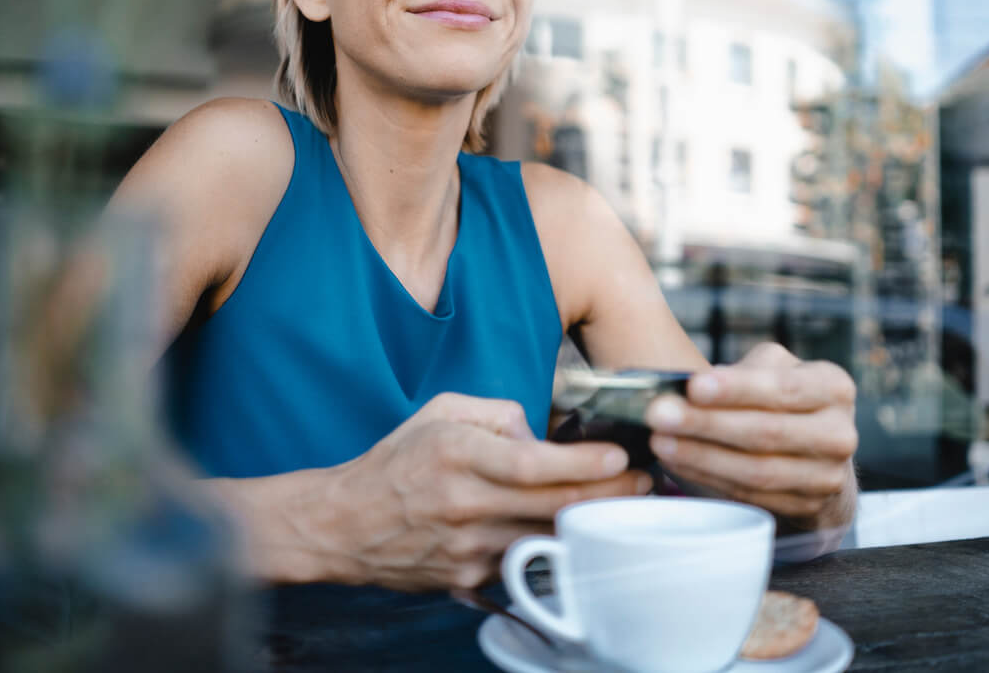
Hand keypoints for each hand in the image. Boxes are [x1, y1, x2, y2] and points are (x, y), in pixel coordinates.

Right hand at [310, 393, 650, 590]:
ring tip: (622, 507)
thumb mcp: (440, 412)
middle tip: (644, 482)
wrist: (344, 524)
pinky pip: (522, 561)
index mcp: (459, 454)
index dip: (584, 463)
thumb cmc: (396, 462)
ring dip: (588, 525)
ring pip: (545, 539)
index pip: (534, 463)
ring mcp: (467, 546)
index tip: (620, 457)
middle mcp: (465, 503)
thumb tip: (537, 431)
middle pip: (553, 506)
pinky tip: (573, 534)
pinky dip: (551, 547)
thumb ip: (496, 411)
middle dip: (608, 495)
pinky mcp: (467, 577)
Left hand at [644, 343, 856, 530]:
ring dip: (701, 456)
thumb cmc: (787, 402)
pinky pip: (750, 496)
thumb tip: (694, 386)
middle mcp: (839, 434)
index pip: (783, 389)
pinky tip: (677, 462)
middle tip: (660, 414)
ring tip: (661, 440)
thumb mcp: (778, 371)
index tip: (692, 386)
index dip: (737, 389)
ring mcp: (827, 477)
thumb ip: (746, 371)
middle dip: (707, 424)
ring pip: (756, 470)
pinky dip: (709, 478)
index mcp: (834, 388)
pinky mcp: (808, 509)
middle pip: (767, 432)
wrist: (820, 458)